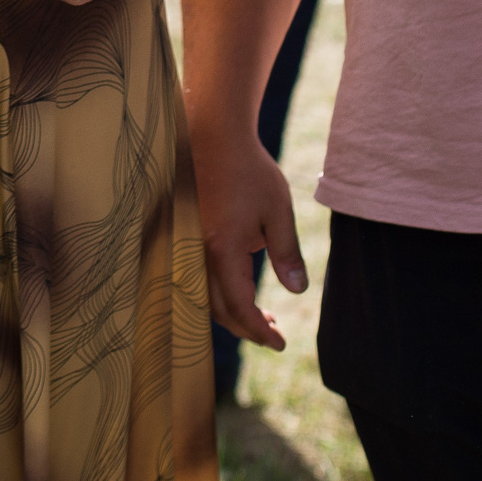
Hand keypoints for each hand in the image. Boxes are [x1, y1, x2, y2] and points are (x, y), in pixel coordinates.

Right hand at [192, 128, 306, 349]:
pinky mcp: (184, 236)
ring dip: (231, 312)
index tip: (279, 343)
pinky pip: (196, 278)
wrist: (213, 136)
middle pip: (218, 310)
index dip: (259, 331)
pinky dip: (218, 292)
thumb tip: (297, 291)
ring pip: (203, 296)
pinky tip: (239, 287)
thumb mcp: (278, 212)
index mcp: (222, 250)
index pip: (240, 307)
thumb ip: (287, 254)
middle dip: (247, 327)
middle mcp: (197, 253)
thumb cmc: (249, 172)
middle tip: (274, 333)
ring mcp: (187, 245)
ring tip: (262, 313)